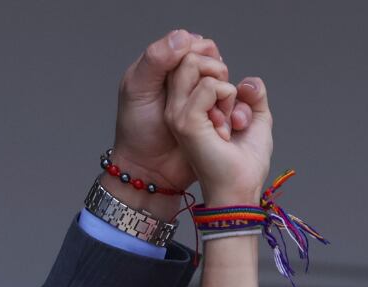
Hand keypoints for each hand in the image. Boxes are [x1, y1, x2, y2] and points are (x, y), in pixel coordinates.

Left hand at [108, 30, 240, 212]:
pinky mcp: (212, 114)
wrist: (151, 170)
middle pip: (210, 57)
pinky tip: (220, 121)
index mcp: (162, 65)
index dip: (196, 54)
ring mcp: (199, 96)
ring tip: (211, 112)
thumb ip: (156, 60)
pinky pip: (230, 99)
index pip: (189, 44)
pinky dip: (230, 106)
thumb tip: (183, 36)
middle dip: (213, 73)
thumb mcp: (137, 91)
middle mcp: (182, 77)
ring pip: (222, 77)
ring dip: (222, 91)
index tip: (193, 74)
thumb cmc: (137, 132)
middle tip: (205, 95)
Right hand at [164, 55, 272, 207]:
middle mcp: (178, 109)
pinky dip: (227, 99)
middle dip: (221, 75)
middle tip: (233, 112)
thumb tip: (246, 82)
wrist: (240, 189)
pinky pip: (209, 86)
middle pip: (191, 59)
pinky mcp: (185, 120)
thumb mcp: (256, 119)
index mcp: (189, 108)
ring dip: (227, 92)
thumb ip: (253, 94)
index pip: (197, 66)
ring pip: (196, 66)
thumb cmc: (245, 163)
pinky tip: (226, 126)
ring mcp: (178, 114)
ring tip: (229, 124)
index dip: (222, 77)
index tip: (235, 111)